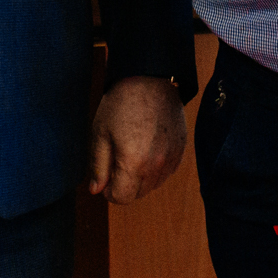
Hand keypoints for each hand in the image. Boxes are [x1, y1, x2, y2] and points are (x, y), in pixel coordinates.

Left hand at [88, 75, 187, 204]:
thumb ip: (98, 166)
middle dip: (124, 184)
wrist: (151, 79)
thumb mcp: (100, 134)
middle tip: (116, 159)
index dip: (109, 190)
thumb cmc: (122, 103)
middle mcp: (156, 165)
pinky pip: (166, 172)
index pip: (122, 198)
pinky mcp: (181, 150)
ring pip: (153, 185)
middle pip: (137, 194)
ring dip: (140, 177)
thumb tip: (96, 190)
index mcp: (134, 163)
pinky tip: (147, 147)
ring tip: (132, 150)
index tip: (105, 174)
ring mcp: (172, 158)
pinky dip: (155, 167)